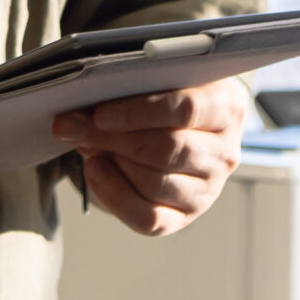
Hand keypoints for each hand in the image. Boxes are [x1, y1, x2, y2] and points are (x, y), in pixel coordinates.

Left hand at [53, 74, 251, 235]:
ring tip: (84, 143)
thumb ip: (129, 88)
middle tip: (72, 126)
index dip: (140, 111)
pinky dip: (114, 195)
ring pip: (155, 183)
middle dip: (113, 138)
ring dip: (112, 162)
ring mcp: (208, 190)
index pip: (187, 108)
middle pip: (168, 148)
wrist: (180, 127)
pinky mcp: (184, 217)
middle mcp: (224, 153)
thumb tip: (80, 111)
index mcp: (226, 107)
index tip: (100, 113)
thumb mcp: (159, 81)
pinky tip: (95, 170)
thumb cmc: (166, 96)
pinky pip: (148, 218)